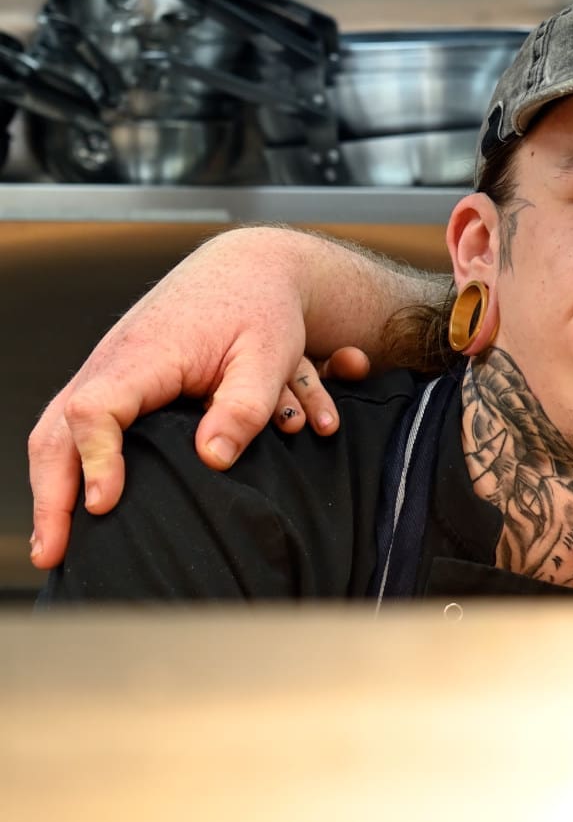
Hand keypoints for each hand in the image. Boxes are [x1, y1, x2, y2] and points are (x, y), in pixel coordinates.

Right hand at [25, 230, 368, 569]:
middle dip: (52, 494)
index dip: (96, 459)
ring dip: (52, 489)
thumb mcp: (270, 353)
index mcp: (147, 354)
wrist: (249, 269)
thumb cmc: (262, 309)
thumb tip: (213, 460)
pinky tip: (73, 510)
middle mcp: (113, 362)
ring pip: (57, 431)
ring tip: (56, 546)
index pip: (97, 409)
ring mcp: (107, 371)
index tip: (105, 504)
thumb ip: (246, 406)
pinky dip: (68, 467)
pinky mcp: (116, 382)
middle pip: (57, 429)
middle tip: (56, 552)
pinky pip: (77, 427)